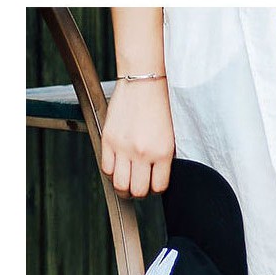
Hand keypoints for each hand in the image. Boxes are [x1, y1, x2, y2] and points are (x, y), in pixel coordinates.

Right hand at [101, 78, 174, 198]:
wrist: (144, 81)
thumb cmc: (160, 109)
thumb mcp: (169, 138)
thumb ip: (163, 160)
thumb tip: (155, 180)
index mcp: (162, 154)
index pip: (158, 188)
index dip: (155, 189)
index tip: (153, 184)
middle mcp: (143, 153)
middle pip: (137, 191)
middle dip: (138, 193)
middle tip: (139, 186)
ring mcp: (123, 147)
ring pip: (119, 184)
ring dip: (123, 187)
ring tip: (127, 181)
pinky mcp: (108, 139)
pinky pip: (106, 168)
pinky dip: (111, 172)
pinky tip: (118, 166)